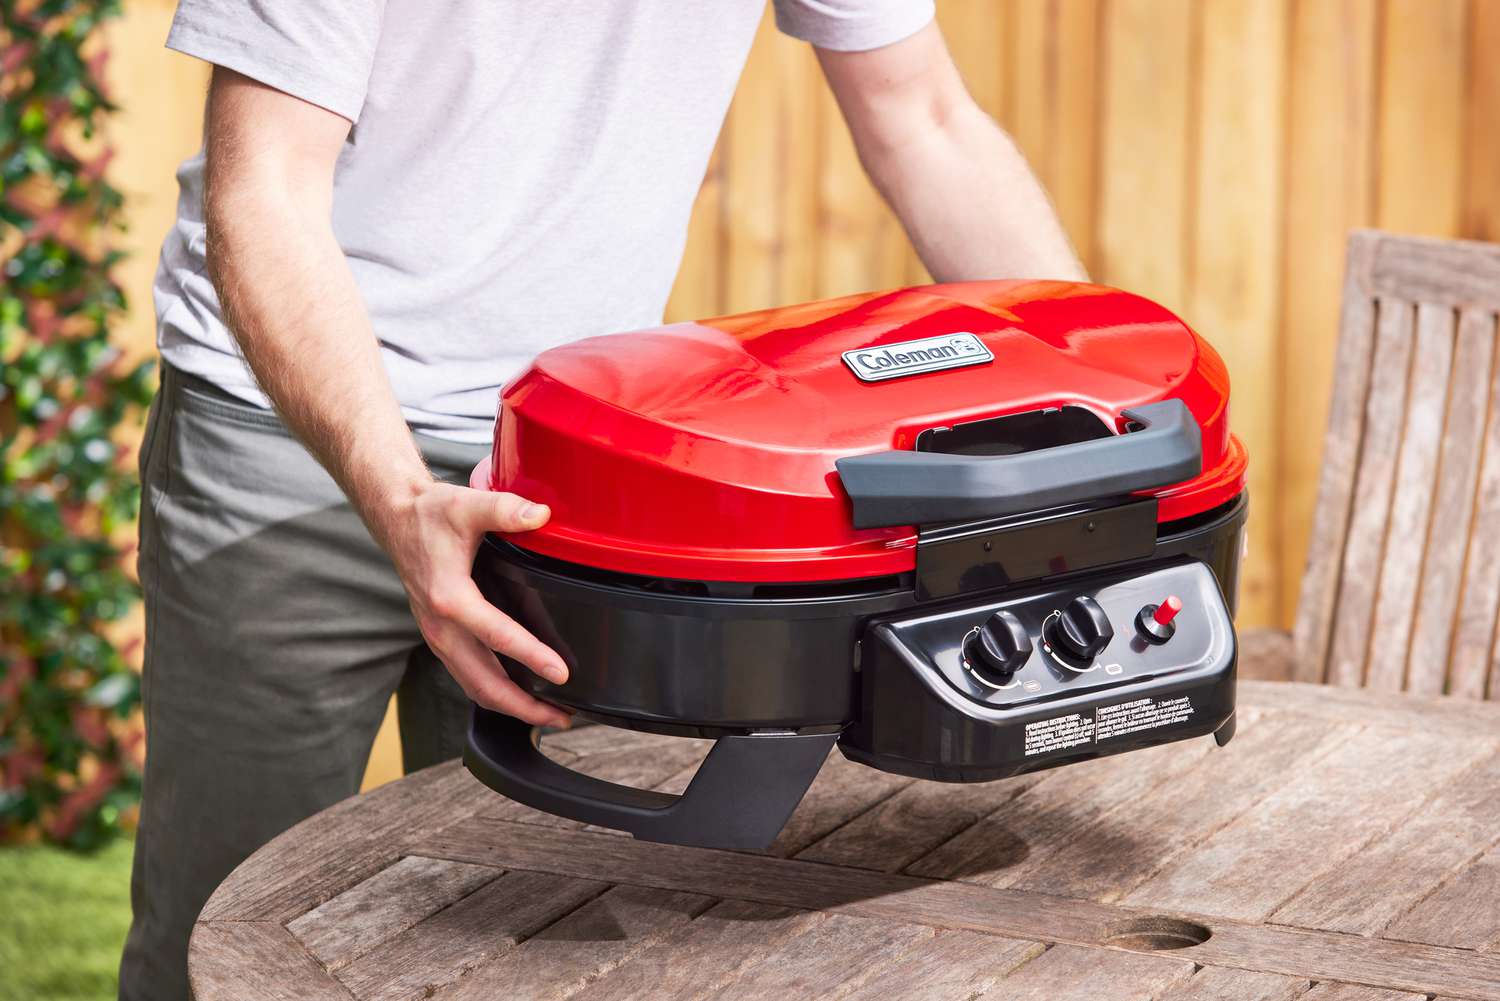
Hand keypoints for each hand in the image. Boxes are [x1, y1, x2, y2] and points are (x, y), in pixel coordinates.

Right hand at [382, 480, 571, 727]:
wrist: (397, 521)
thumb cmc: (431, 514)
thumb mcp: (467, 505)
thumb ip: (505, 509)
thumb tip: (542, 516)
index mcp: (450, 598)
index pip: (496, 636)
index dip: (531, 657)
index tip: (561, 674)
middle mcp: (441, 626)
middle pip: (484, 683)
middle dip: (524, 707)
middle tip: (562, 717)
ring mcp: (439, 637)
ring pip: (475, 687)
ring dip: (511, 706)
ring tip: (549, 715)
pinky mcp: (441, 638)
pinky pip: (469, 676)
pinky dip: (495, 692)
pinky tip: (521, 694)